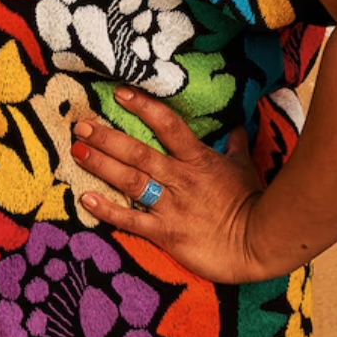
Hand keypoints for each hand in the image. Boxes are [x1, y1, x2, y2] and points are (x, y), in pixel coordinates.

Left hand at [70, 86, 265, 283]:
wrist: (259, 243)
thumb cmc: (252, 202)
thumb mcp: (244, 166)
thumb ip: (235, 145)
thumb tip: (237, 127)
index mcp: (197, 158)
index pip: (167, 125)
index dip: (143, 107)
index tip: (119, 93)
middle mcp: (179, 178)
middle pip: (138, 152)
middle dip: (107, 137)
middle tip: (81, 124)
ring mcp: (171, 206)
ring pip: (130, 181)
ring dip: (102, 165)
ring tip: (77, 151)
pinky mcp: (166, 234)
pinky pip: (132, 220)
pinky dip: (108, 210)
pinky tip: (85, 198)